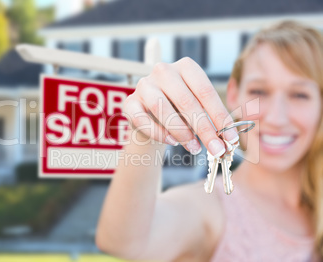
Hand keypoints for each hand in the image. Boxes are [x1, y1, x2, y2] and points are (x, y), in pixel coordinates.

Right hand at [123, 57, 238, 156]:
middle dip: (204, 129)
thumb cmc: (181, 111)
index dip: (220, 116)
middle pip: (186, 101)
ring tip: (195, 148)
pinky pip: (142, 120)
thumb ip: (213, 119)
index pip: (205, 91)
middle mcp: (163, 70)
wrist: (153, 117)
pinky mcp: (129, 102)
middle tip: (217, 150)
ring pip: (162, 109)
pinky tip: (172, 141)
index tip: (231, 138)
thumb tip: (230, 139)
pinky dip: (159, 133)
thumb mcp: (199, 109)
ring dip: (182, 132)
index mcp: (186, 66)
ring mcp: (144, 85)